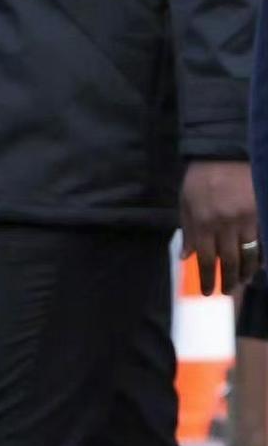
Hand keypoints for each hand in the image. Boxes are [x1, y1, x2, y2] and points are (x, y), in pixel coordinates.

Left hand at [180, 161, 261, 293]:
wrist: (224, 152)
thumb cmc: (201, 178)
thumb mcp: (186, 204)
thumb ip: (188, 232)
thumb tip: (186, 258)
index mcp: (203, 223)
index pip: (206, 259)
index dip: (208, 279)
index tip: (209, 292)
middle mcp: (225, 224)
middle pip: (229, 261)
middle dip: (229, 280)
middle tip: (228, 291)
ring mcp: (246, 217)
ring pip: (250, 253)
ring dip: (247, 271)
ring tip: (243, 280)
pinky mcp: (260, 210)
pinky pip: (263, 238)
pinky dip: (262, 254)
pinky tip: (260, 263)